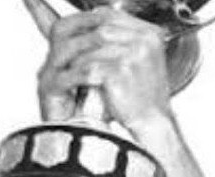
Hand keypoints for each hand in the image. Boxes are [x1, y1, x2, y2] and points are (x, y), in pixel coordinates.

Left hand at [23, 0, 170, 129]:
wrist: (153, 123)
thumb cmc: (144, 98)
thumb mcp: (138, 61)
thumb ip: (122, 40)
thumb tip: (94, 21)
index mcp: (150, 34)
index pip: (112, 15)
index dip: (89, 22)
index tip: (74, 31)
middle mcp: (145, 40)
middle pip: (102, 26)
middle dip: (80, 37)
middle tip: (62, 46)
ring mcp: (134, 54)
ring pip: (94, 45)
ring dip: (77, 55)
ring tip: (65, 65)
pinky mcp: (121, 71)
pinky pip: (91, 65)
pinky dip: (78, 72)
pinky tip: (72, 79)